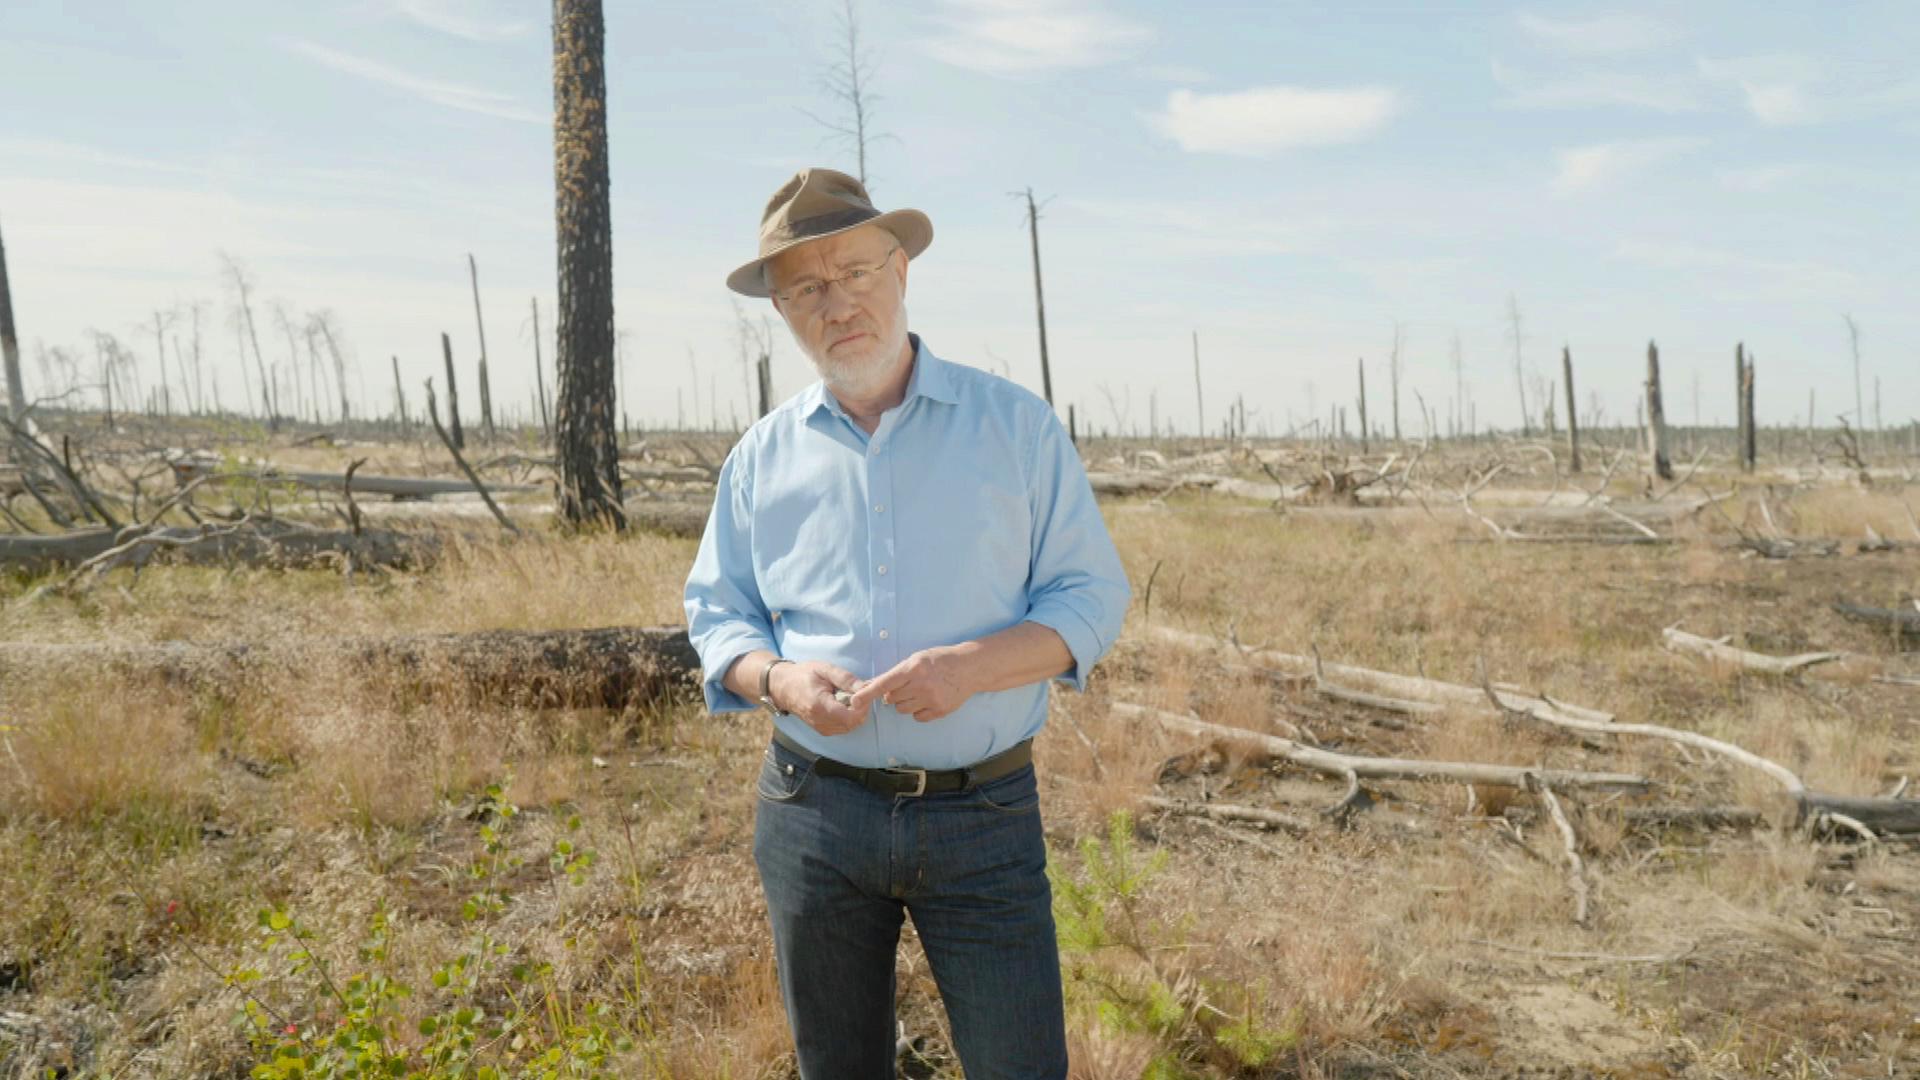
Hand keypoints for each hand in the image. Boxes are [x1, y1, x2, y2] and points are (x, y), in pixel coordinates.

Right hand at [770, 660, 869, 736]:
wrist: (783, 687)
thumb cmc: (803, 675)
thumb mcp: (825, 669)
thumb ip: (845, 679)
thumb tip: (865, 687)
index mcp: (820, 705)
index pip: (850, 716)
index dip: (863, 706)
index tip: (863, 692)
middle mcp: (820, 721)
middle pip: (853, 723)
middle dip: (862, 709)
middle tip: (860, 692)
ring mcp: (821, 728)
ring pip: (850, 727)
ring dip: (856, 713)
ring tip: (852, 696)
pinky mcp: (822, 730)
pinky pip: (843, 728)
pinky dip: (849, 717)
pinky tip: (845, 704)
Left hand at [850, 645, 976, 722]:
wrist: (969, 668)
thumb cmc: (940, 660)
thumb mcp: (917, 659)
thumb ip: (898, 673)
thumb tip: (874, 686)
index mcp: (914, 668)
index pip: (884, 683)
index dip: (867, 693)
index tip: (854, 702)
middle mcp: (922, 684)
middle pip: (891, 699)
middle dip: (894, 693)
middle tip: (908, 685)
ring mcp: (932, 699)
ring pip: (902, 709)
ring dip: (905, 703)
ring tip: (920, 691)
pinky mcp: (940, 710)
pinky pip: (917, 717)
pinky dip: (919, 711)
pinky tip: (929, 699)